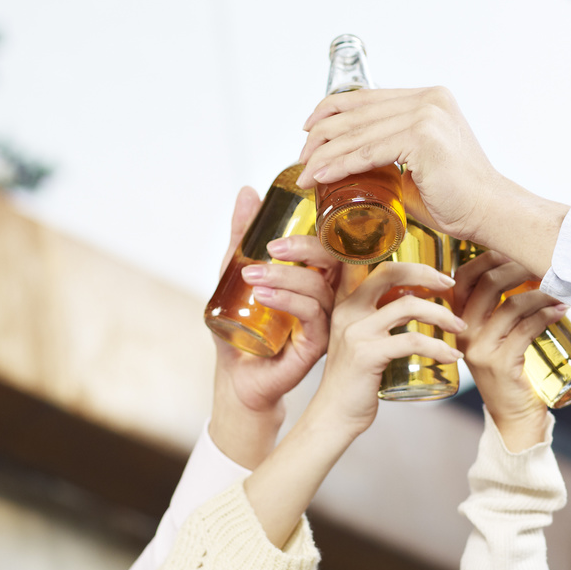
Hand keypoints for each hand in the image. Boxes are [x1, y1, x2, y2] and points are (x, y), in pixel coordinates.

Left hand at [210, 187, 337, 467]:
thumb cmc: (242, 327)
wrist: (238, 376)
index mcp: (318, 277)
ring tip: (252, 275)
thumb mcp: (235, 274)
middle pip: (335, 261)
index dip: (314, 230)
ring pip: (321, 287)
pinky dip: (290, 300)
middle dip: (305, 248)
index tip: (278, 227)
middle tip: (270, 247)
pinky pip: (313, 315)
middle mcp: (329, 296)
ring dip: (286, 276)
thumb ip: (244, 236)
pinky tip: (264, 295)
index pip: (329, 245)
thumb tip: (248, 192)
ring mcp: (328, 320)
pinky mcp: (319, 344)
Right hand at [243, 260, 463, 545]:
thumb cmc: (356, 381)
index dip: (406, 261)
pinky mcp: (367, 354)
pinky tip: (453, 356)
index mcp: (346, 302)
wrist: (334, 416)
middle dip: (426, 274)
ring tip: (460, 327)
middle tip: (451, 286)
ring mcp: (355, 331)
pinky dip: (438, 347)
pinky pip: (411, 340)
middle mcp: (347, 310)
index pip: (372, 264)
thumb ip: (380, 318)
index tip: (437, 272)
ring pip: (408, 306)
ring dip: (442, 315)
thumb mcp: (362, 341)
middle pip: (390, 272)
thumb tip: (419, 303)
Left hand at [296, 87, 568, 276]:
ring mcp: (427, 114)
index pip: (367, 98)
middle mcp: (428, 99)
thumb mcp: (416, 168)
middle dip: (322, 134)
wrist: (490, 213)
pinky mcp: (423, 136)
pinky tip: (321, 175)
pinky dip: (340, 163)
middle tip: (302, 157)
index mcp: (429, 99)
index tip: (309, 131)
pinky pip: (368, 151)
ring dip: (324, 154)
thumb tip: (353, 168)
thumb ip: (388, 158)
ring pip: (358, 132)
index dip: (332, 110)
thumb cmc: (459, 199)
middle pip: (358, 111)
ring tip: (304, 172)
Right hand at [455, 250, 563, 451]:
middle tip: (545, 264)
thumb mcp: (496, 338)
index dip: (488, 257)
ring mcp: (479, 350)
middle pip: (488, 284)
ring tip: (560, 290)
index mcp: (457, 323)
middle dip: (519, 267)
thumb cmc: (511, 373)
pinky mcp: (500, 364)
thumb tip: (526, 265)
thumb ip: (498, 309)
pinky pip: (526, 328)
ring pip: (511, 305)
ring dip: (541, 292)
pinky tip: (561, 310)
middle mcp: (462, 334)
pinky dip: (546, 315)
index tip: (516, 249)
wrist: (514, 419)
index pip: (463, 278)